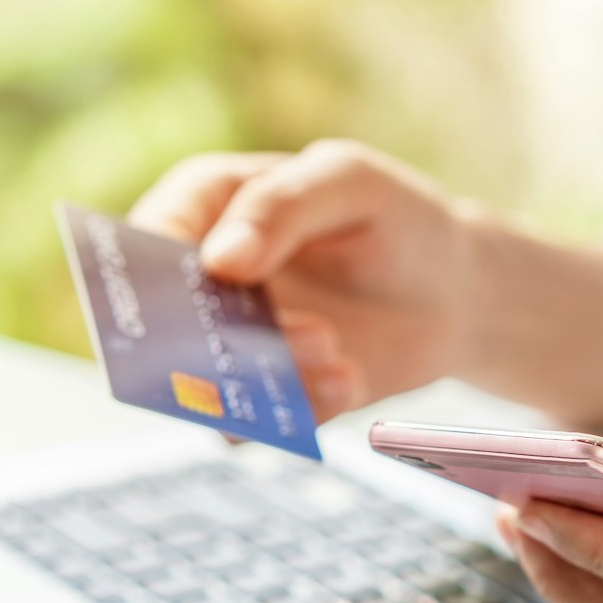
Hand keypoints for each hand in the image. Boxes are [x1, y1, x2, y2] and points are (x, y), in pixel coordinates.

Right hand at [129, 141, 483, 419]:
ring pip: (207, 381)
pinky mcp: (266, 393)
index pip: (148, 238)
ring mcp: (232, 341)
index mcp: (205, 205)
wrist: (453, 291)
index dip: (157, 271)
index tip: (206, 288)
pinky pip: (257, 422)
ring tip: (336, 348)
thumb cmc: (393, 217)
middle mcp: (203, 280)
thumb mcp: (350, 180)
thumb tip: (218, 260)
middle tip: (276, 333)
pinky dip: (300, 411)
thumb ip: (282, 205)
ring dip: (264, 377)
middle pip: (165, 322)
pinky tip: (352, 378)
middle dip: (211, 338)